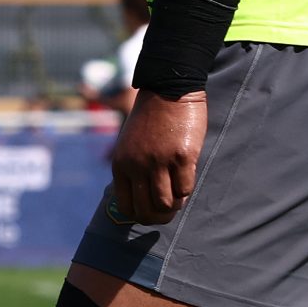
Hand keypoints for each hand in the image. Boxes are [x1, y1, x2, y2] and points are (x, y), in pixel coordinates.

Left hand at [111, 90, 207, 222]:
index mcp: (120, 164)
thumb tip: (144, 200)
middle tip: (170, 211)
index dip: (141, 215)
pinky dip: (187, 189)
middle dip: (160, 217)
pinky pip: (185, 188)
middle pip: (147, 210)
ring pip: (166, 204)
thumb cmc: (151, 119)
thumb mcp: (129, 145)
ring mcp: (159, 161)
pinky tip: (187, 177)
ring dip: (175, 205)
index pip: (126, 207)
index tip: (152, 212)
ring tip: (179, 195)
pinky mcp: (182, 156)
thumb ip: (132, 169)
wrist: (168, 89)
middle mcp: (137, 166)